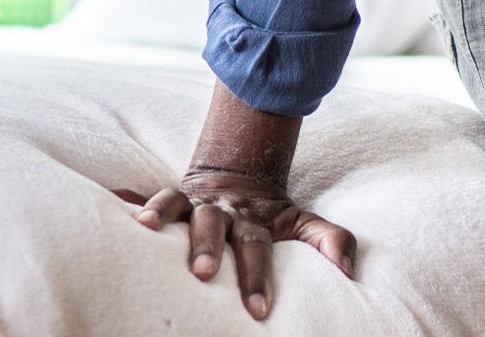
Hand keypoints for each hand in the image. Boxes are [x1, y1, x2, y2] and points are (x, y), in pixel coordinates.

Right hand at [114, 168, 355, 319]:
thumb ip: (332, 241)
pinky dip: (146, 205)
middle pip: (220, 227)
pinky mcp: (178, 198)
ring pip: (187, 210)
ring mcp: (200, 204)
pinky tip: (134, 220)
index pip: (260, 248)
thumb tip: (349, 270)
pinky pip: (161, 197)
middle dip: (211, 249)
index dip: (258, 278)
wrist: (242, 175)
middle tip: (205, 274)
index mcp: (257, 222)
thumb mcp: (305, 224)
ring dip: (172, 219)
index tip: (259, 310)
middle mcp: (227, 211)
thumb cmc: (272, 216)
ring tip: (153, 232)